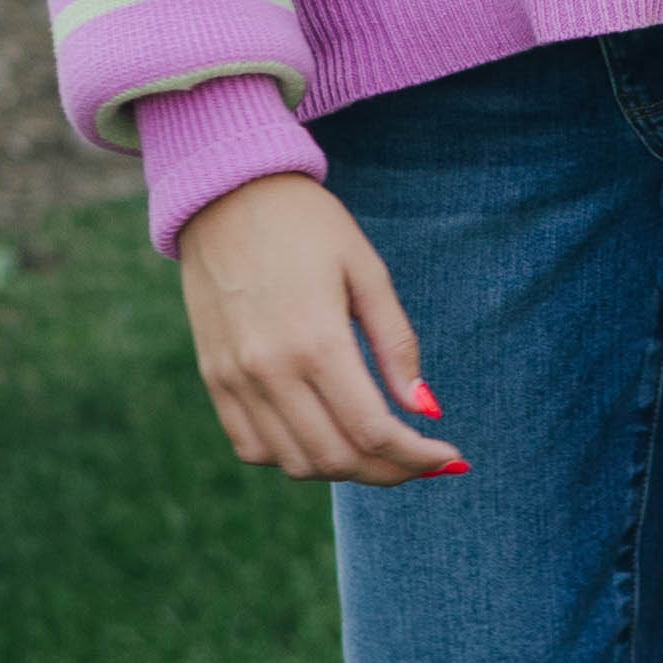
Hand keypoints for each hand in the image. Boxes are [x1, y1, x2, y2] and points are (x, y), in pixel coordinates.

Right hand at [175, 172, 469, 481]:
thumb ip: (396, 344)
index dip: (419, 456)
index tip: (449, 457)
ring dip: (344, 470)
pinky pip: (252, 447)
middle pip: (337, 458)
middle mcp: (270, 370)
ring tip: (375, 449)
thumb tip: (425, 409)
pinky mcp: (213, 378)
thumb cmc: (306, 224)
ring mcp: (235, 379)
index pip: (373, 431)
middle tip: (419, 459)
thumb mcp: (366, 271)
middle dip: (389, 471)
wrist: (225, 191)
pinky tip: (321, 436)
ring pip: (295, 463)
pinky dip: (292, 458)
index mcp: (316, 341)